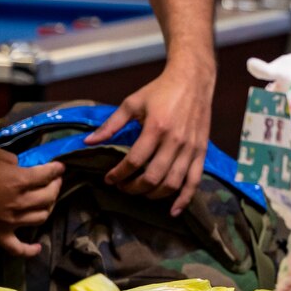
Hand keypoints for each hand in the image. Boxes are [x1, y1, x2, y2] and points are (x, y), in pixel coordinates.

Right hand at [0, 146, 64, 256]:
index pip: (48, 175)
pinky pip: (18, 248)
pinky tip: (37, 247)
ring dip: (48, 209)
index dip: (57, 169)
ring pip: (40, 218)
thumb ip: (12, 159)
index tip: (59, 167)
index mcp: (19, 180)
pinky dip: (30, 250)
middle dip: (55, 186)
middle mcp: (19, 203)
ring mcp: (10, 222)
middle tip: (54, 181)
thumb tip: (21, 166)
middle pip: (49, 197)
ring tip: (46, 202)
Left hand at [87, 62, 213, 214]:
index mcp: (156, 127)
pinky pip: (194, 181)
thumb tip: (89, 141)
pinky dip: (184, 199)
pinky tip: (173, 210)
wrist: (193, 79)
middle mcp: (175, 141)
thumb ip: (111, 124)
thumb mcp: (132, 102)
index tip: (109, 178)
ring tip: (140, 192)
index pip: (134, 161)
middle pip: (152, 178)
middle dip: (133, 188)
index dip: (118, 174)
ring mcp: (190, 148)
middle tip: (122, 187)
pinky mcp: (201, 151)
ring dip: (153, 195)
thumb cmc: (161, 90)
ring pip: (172, 184)